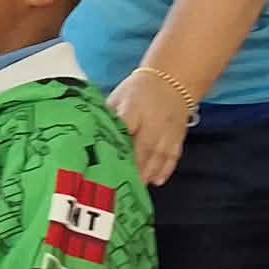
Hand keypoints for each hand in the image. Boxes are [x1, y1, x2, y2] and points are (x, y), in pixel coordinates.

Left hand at [107, 70, 191, 185]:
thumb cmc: (137, 91)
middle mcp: (152, 123)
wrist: (172, 80)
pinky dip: (165, 170)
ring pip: (158, 156)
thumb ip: (106, 117)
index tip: (105, 166)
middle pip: (142, 149)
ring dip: (147, 174)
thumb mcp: (116, 99)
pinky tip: (157, 181)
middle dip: (132, 169)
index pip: (122, 131)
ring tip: (136, 188)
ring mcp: (167, 132)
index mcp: (132, 110)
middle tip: (119, 187)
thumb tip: (90, 134)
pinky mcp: (178, 138)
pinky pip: (173, 156)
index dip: (115, 149)